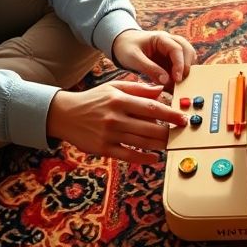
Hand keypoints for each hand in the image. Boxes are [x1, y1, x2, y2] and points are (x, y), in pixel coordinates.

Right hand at [46, 80, 187, 163]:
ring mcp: (109, 134)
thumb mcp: (113, 87)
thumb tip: (161, 90)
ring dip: (159, 145)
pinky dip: (144, 158)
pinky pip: (128, 155)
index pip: (151, 108)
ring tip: (171, 143)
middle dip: (169, 132)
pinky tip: (154, 158)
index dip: (170, 114)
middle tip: (181, 133)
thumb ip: (138, 88)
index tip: (183, 118)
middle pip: (150, 127)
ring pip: (142, 142)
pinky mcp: (103, 149)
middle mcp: (115, 117)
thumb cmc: (93, 99)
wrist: (64, 114)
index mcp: (119, 100)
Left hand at [112, 29, 196, 85]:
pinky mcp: (171, 60)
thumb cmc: (126, 48)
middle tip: (181, 83)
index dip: (180, 64)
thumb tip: (167, 81)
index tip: (177, 79)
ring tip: (178, 86)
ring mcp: (173, 51)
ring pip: (188, 59)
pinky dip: (180, 76)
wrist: (123, 44)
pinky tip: (174, 86)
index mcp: (161, 38)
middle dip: (187, 68)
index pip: (177, 49)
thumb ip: (150, 69)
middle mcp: (171, 42)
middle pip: (188, 51)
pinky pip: (181, 67)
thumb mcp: (134, 58)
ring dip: (186, 72)